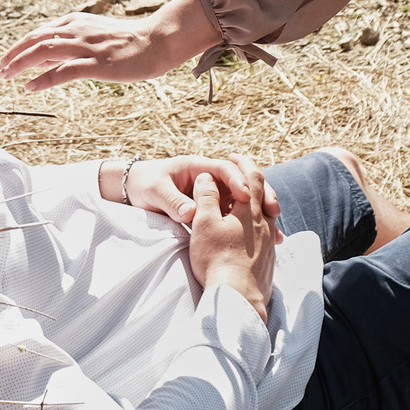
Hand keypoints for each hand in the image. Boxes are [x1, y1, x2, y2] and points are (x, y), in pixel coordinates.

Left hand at [0, 0, 222, 90]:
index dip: (18, 47)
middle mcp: (77, 30)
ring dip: (20, 64)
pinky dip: (43, 79)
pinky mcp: (98, 64)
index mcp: (75, 22)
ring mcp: (87, 47)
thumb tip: (40, 61)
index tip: (4, 61)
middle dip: (12, 55)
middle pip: (35, 40)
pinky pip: (64, 71)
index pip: (38, 33)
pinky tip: (30, 87)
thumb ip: (68, 46)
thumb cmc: (128, 43)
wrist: (157, 41)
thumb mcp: (93, 38)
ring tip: (6, 77)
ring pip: (44, 51)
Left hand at [123, 155, 281, 225]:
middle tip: (273, 210)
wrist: (133, 190)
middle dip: (260, 195)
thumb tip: (191, 213)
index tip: (246, 196)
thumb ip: (172, 201)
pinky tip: (264, 242)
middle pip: (242, 183)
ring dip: (260, 214)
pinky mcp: (213, 209)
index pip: (223, 169)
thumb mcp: (155, 192)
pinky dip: (250, 227)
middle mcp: (209, 178)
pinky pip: (235, 215)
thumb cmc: (143, 185)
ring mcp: (213, 193)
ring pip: (243, 202)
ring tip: (275, 233)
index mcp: (196, 166)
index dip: (237, 180)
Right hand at [185, 155, 280, 322]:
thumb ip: (206, 196)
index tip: (233, 157)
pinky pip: (267, 235)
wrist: (238, 299)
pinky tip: (248, 236)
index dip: (243, 163)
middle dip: (253, 182)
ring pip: (267, 216)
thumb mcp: (204, 223)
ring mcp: (270, 244)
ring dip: (256, 205)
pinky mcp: (269, 261)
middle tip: (240, 177)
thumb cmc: (217, 259)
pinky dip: (257, 226)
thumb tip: (207, 177)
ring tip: (243, 205)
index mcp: (252, 210)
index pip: (253, 177)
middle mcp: (266, 224)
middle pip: (265, 194)